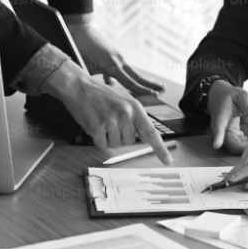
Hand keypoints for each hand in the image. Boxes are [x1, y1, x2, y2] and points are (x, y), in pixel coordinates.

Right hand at [45, 63, 173, 164]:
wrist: (79, 87)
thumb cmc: (102, 95)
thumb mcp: (124, 101)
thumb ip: (135, 118)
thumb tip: (145, 138)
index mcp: (135, 108)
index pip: (151, 132)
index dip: (160, 148)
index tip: (167, 161)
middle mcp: (125, 114)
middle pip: (129, 142)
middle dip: (120, 136)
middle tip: (111, 121)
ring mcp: (111, 120)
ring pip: (115, 145)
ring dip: (108, 137)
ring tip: (102, 120)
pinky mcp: (97, 127)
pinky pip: (102, 144)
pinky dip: (98, 139)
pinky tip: (95, 124)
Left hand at [68, 21, 164, 94]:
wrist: (79, 29)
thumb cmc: (80, 50)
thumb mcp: (87, 69)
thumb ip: (98, 79)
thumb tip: (108, 85)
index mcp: (113, 67)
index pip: (131, 83)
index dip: (142, 90)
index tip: (154, 95)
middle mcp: (118, 60)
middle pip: (137, 75)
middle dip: (150, 83)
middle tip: (162, 88)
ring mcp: (116, 55)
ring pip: (129, 71)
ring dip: (138, 78)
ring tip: (149, 83)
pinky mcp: (112, 53)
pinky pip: (120, 66)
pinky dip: (123, 74)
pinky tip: (113, 80)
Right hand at [207, 79, 247, 151]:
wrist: (221, 97)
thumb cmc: (230, 95)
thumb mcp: (241, 96)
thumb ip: (247, 108)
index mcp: (221, 116)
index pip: (218, 128)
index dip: (218, 137)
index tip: (216, 145)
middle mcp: (222, 129)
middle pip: (233, 144)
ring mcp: (227, 135)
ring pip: (240, 146)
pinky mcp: (234, 137)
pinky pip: (244, 143)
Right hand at [222, 131, 247, 190]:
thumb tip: (245, 185)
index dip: (241, 174)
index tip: (230, 181)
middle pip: (245, 161)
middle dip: (236, 173)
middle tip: (225, 184)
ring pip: (243, 158)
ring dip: (240, 169)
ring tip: (237, 179)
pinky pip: (244, 155)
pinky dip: (243, 164)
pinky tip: (247, 169)